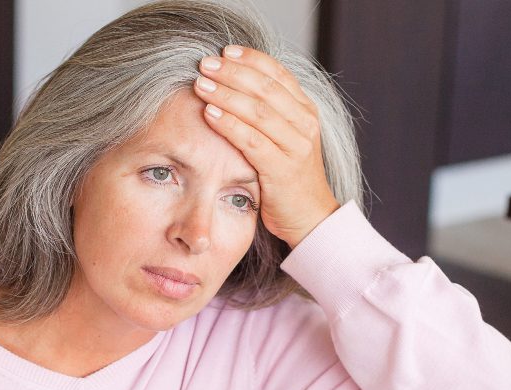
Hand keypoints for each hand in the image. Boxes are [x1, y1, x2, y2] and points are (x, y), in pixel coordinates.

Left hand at [194, 45, 339, 248]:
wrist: (309, 217)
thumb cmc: (287, 178)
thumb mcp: (283, 140)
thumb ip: (267, 115)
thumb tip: (234, 88)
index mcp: (305, 111)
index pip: (279, 74)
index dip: (251, 59)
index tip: (225, 51)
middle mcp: (305, 124)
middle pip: (266, 88)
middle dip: (233, 73)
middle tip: (205, 64)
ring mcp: (296, 146)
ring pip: (258, 111)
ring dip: (226, 95)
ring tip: (201, 84)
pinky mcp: (282, 168)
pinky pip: (252, 141)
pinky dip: (229, 124)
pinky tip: (209, 113)